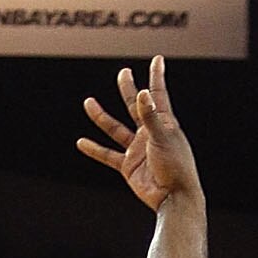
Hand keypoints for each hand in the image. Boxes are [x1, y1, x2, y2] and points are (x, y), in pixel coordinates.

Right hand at [77, 56, 201, 212]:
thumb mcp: (162, 139)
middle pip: (135, 106)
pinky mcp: (129, 166)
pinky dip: (95, 149)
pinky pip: (108, 155)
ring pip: (116, 128)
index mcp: (163, 123)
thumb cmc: (176, 168)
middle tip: (123, 73)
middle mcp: (150, 134)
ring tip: (88, 102)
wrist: (173, 199)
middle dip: (128, 89)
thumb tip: (142, 94)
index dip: (156, 76)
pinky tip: (81, 142)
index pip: (157, 94)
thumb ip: (150, 117)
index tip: (158, 59)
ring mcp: (138, 149)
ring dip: (101, 117)